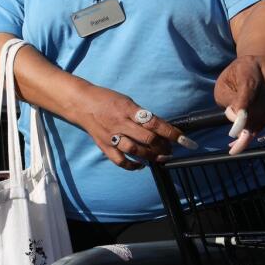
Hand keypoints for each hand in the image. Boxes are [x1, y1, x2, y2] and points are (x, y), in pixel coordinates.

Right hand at [73, 85, 190, 170]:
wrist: (81, 103)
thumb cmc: (106, 99)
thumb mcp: (126, 101)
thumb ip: (141, 114)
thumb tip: (159, 128)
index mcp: (128, 109)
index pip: (155, 123)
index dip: (172, 132)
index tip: (184, 140)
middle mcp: (121, 123)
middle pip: (148, 139)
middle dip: (163, 146)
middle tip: (170, 149)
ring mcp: (112, 136)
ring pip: (135, 150)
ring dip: (151, 156)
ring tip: (160, 157)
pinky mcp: (104, 145)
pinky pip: (120, 160)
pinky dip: (132, 165)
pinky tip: (140, 165)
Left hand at [214, 56, 264, 152]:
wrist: (259, 68)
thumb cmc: (239, 81)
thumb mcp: (225, 88)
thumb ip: (228, 102)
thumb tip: (237, 118)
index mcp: (249, 64)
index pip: (249, 85)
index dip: (245, 106)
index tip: (239, 124)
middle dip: (255, 119)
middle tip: (246, 132)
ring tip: (257, 129)